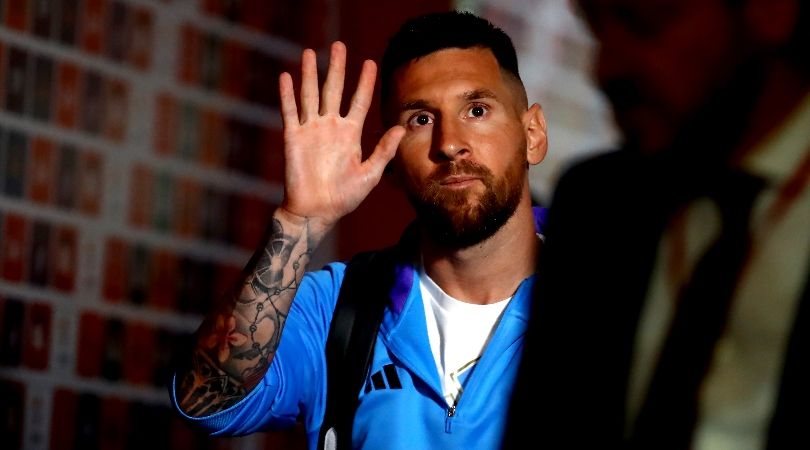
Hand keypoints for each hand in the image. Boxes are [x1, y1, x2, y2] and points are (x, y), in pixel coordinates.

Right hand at [278, 41, 404, 230]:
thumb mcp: (370, 174)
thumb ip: (384, 150)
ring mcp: (312, 130)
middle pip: (334, 90)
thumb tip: (401, 128)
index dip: (365, 82)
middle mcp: (331, 127)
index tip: (370, 63)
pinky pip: (290, 112)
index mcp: (350, 134)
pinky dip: (287, 95)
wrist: (316, 212)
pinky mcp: (294, 138)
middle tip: (339, 45)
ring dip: (310, 74)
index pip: (360, 101)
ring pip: (310, 95)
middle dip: (337, 68)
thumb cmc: (344, 197)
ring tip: (310, 53)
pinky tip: (286, 77)